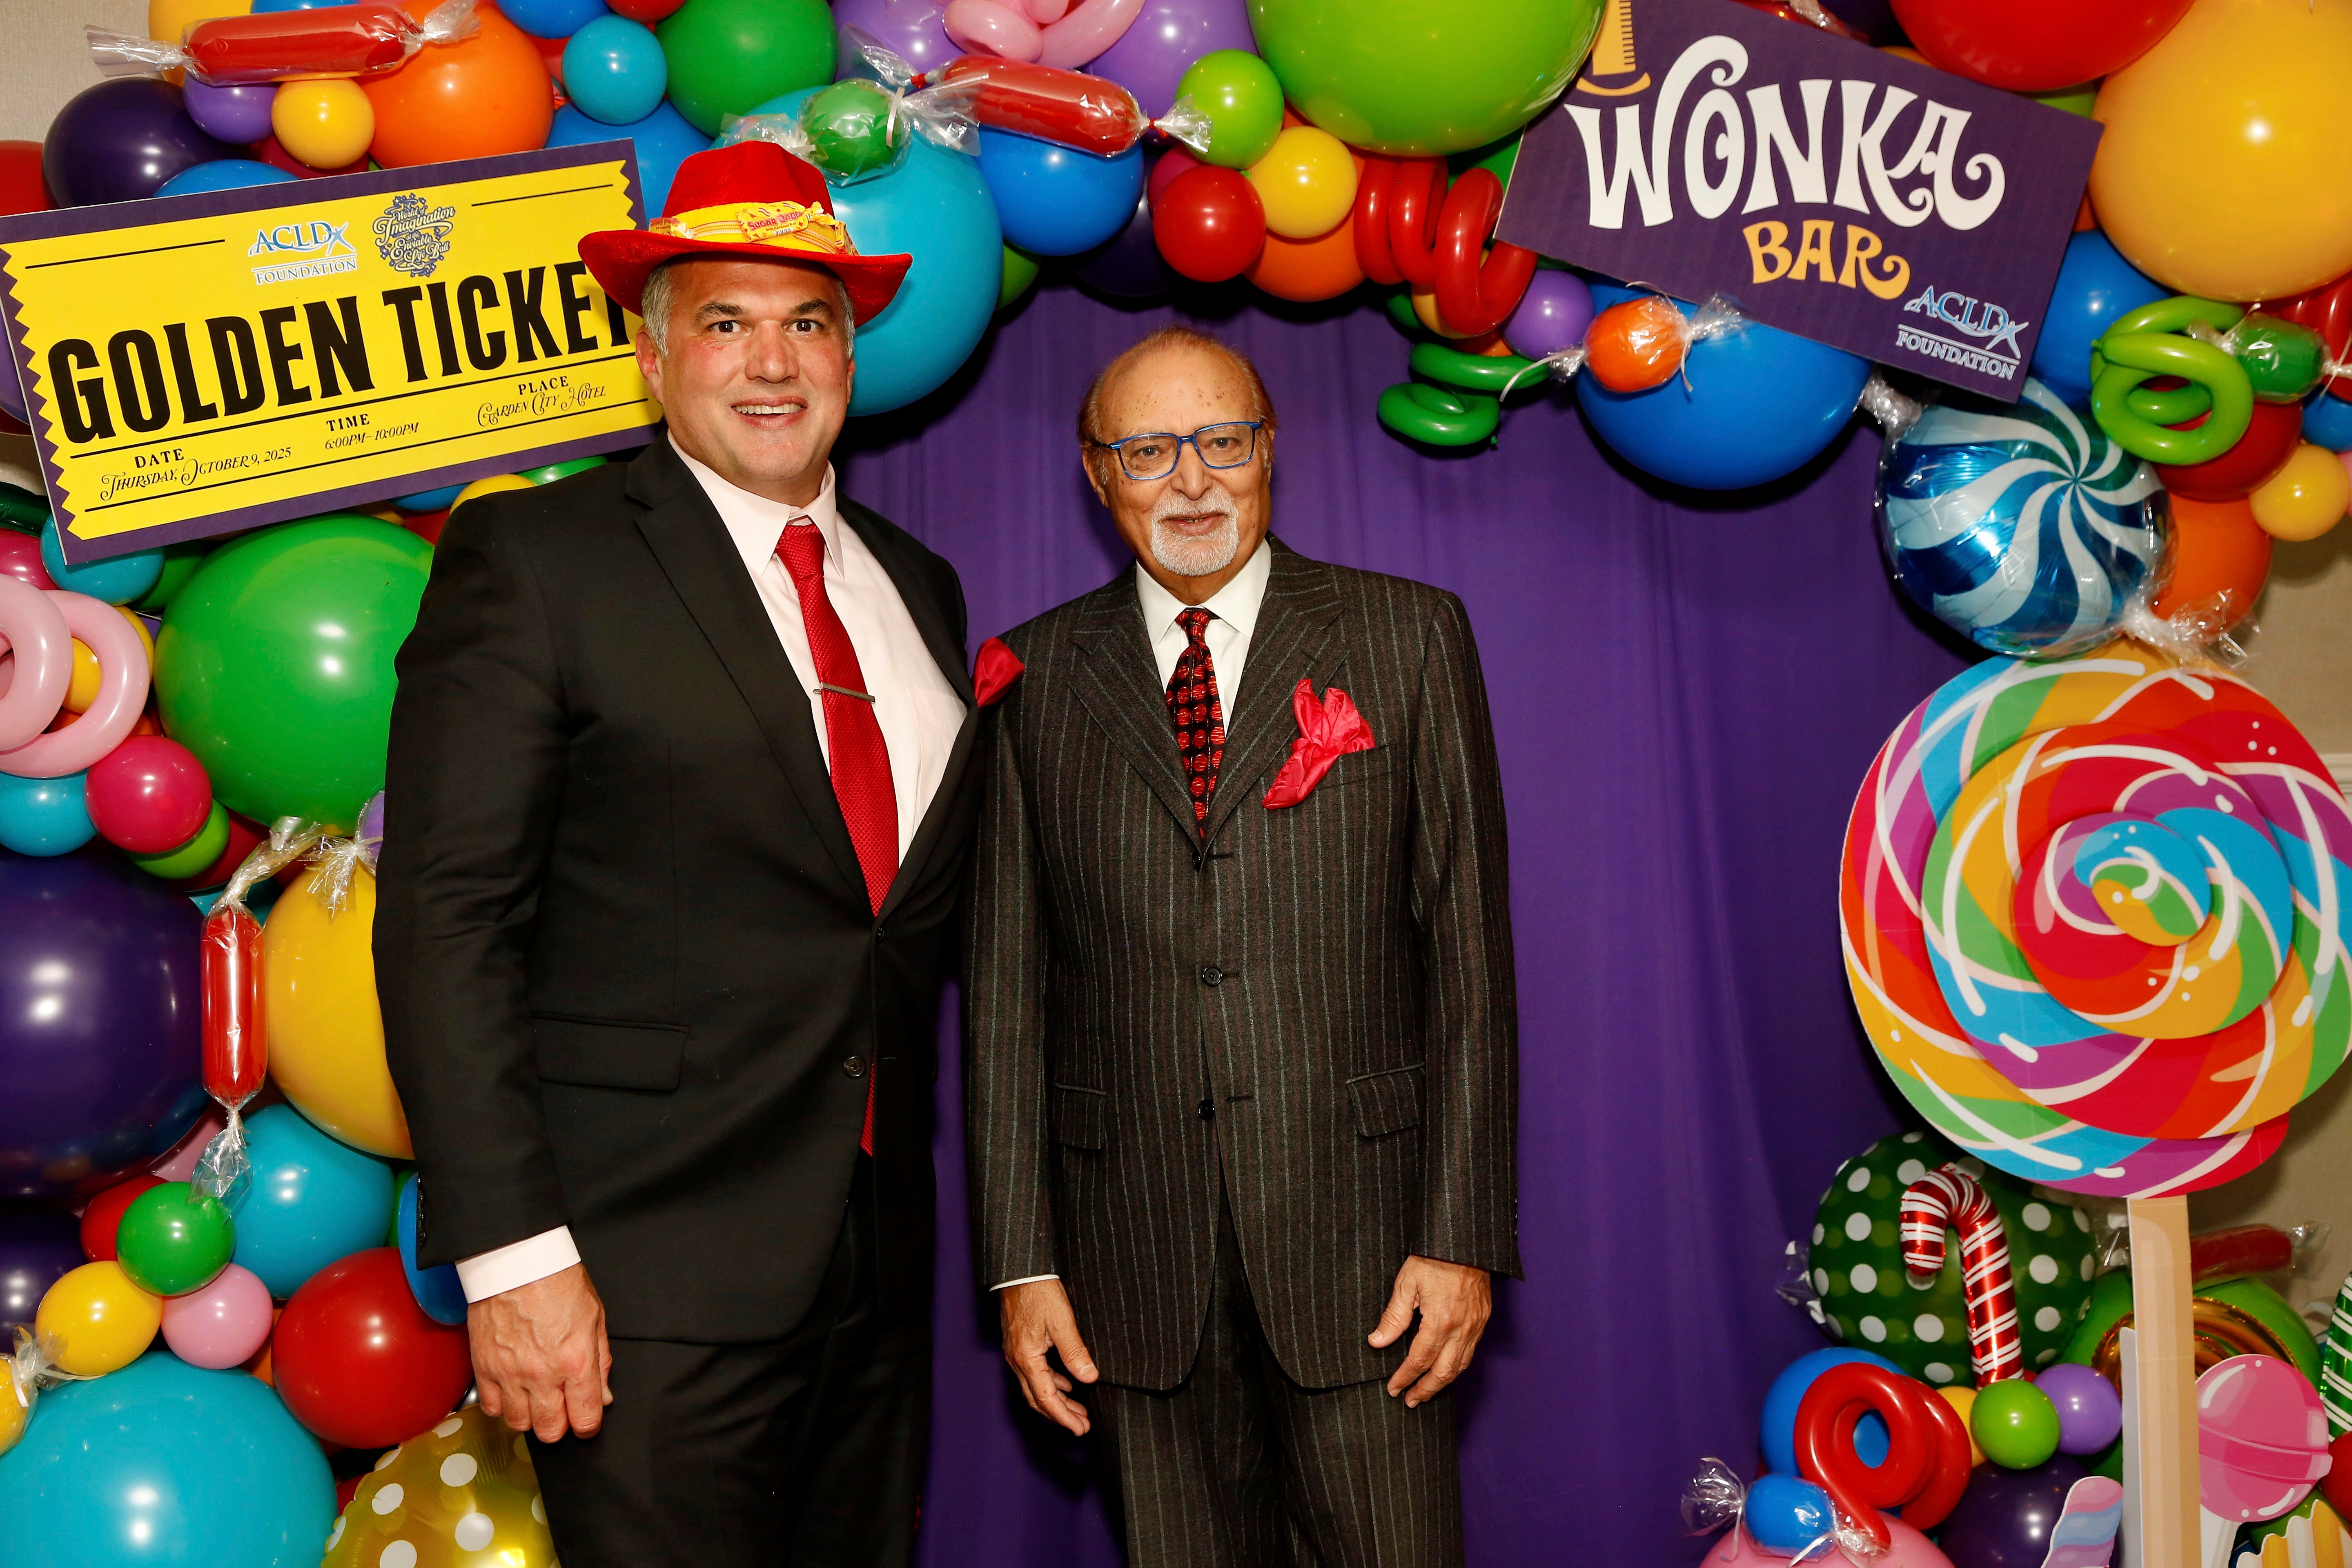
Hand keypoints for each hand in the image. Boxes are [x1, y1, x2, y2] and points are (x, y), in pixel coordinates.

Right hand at [469, 1263, 613, 1442]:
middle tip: (562, 1407)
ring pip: (519, 1424)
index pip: (586, 1418)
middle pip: (550, 1430)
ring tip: (536, 1396)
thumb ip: (600, 1362)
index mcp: (575, 1361)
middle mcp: (542, 1374)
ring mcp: (509, 1373)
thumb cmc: (557, 1281)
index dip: (589, 1425)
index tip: (587, 1419)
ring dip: (530, 1416)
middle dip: (560, 1425)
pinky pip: (491, 1408)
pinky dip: (503, 1405)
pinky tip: (513, 1389)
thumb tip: (602, 1397)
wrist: (516, 1260)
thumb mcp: (594, 1317)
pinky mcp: (484, 1368)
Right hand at [999, 1278, 1097, 1435]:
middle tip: (1083, 1425)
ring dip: (1056, 1402)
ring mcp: (1015, 1353)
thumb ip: (1075, 1352)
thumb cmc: (1039, 1291)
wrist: (1019, 1271)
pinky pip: (1033, 1374)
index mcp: (1026, 1358)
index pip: (1046, 1399)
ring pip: (1035, 1388)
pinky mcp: (1019, 1345)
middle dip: (1061, 1415)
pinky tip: (1066, 1384)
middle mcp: (1017, 1360)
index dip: (1064, 1417)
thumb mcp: (1062, 1321)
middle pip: (1038, 1399)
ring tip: (1078, 1410)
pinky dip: (1051, 1384)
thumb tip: (1090, 1378)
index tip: (1081, 1429)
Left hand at [1369, 1256, 1490, 1407]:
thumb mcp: (1407, 1283)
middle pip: (1443, 1372)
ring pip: (1460, 1366)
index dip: (1405, 1377)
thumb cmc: (1434, 1258)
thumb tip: (1377, 1342)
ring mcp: (1475, 1326)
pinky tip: (1445, 1370)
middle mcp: (1461, 1329)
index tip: (1394, 1388)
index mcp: (1440, 1321)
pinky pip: (1471, 1353)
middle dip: (1425, 1390)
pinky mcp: (1482, 1320)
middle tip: (1409, 1401)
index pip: (1420, 1360)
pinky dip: (1457, 1367)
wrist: (1466, 1242)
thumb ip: (1393, 1316)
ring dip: (1442, 1384)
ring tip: (1426, 1392)